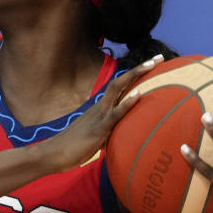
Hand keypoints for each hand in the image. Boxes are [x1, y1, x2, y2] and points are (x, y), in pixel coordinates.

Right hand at [45, 55, 163, 170]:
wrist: (52, 154)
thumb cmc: (72, 149)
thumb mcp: (95, 138)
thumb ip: (108, 133)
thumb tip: (121, 137)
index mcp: (100, 109)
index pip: (119, 87)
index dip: (134, 75)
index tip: (151, 65)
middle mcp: (100, 107)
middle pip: (121, 81)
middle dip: (140, 68)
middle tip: (159, 57)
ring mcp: (99, 115)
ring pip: (118, 89)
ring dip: (136, 75)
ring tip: (153, 64)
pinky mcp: (98, 128)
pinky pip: (115, 114)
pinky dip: (127, 103)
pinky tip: (139, 94)